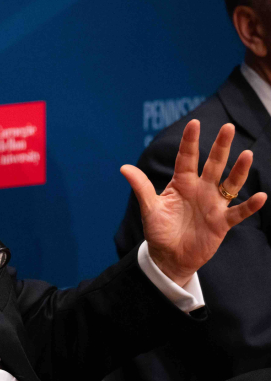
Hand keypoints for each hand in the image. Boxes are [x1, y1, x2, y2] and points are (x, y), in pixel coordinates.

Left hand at [121, 120, 266, 285]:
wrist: (169, 256)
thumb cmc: (159, 230)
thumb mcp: (149, 208)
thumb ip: (141, 187)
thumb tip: (123, 167)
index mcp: (182, 183)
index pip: (187, 158)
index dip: (190, 142)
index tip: (194, 123)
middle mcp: (201, 190)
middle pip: (213, 164)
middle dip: (220, 147)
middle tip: (228, 127)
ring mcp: (213, 205)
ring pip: (230, 184)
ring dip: (239, 171)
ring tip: (247, 155)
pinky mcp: (222, 223)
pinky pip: (238, 212)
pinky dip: (250, 206)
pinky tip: (261, 197)